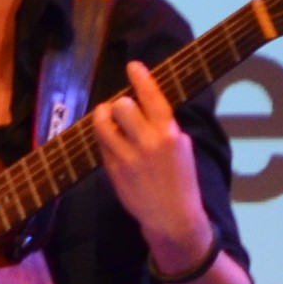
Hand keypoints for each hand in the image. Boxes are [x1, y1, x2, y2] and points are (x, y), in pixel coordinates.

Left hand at [91, 60, 216, 275]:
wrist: (172, 217)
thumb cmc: (180, 180)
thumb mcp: (182, 148)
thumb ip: (165, 126)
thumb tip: (148, 104)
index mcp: (170, 134)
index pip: (153, 97)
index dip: (141, 78)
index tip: (132, 66)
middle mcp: (148, 142)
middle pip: (122, 105)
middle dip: (120, 103)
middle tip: (121, 108)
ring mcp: (128, 157)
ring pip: (103, 122)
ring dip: (103, 116)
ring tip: (108, 119)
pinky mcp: (113, 170)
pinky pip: (100, 144)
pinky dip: (103, 138)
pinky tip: (111, 142)